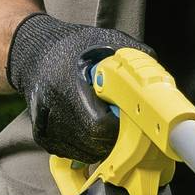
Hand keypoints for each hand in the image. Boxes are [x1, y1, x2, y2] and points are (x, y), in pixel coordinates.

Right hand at [6, 12, 148, 165]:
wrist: (33, 53)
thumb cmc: (74, 46)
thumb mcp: (106, 41)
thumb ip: (134, 59)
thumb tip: (160, 80)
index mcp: (65, 85)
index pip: (99, 126)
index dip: (121, 126)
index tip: (131, 116)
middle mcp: (50, 109)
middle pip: (94, 144)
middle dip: (116, 136)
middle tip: (124, 119)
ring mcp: (45, 127)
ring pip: (86, 153)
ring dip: (103, 143)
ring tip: (105, 118)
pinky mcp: (43, 138)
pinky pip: (74, 153)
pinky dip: (88, 145)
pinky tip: (89, 124)